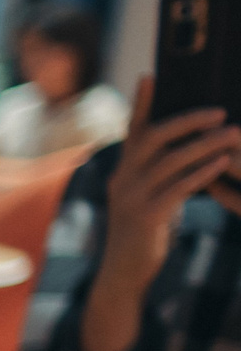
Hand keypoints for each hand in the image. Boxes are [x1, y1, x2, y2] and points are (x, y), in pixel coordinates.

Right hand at [101, 79, 239, 283]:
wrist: (124, 274)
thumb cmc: (144, 233)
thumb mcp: (147, 198)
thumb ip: (160, 174)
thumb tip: (195, 148)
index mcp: (122, 172)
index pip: (132, 131)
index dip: (141, 103)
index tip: (150, 75)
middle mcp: (121, 180)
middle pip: (152, 139)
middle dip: (187, 121)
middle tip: (218, 112)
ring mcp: (131, 199)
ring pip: (170, 161)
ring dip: (205, 145)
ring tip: (233, 135)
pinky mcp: (145, 218)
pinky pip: (178, 187)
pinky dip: (202, 172)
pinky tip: (223, 163)